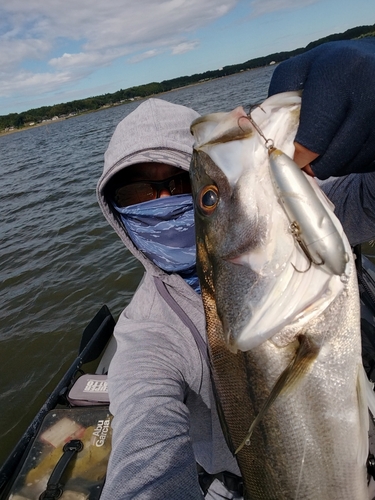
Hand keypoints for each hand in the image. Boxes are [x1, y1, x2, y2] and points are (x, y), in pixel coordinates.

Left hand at [268, 39, 374, 178]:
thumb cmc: (331, 69)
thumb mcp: (302, 69)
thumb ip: (280, 96)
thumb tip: (264, 133)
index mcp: (339, 73)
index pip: (313, 136)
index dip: (298, 155)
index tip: (291, 157)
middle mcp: (367, 93)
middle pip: (331, 157)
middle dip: (312, 165)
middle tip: (304, 159)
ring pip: (347, 164)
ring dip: (330, 165)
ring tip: (325, 147)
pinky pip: (364, 164)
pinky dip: (350, 162)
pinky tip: (345, 145)